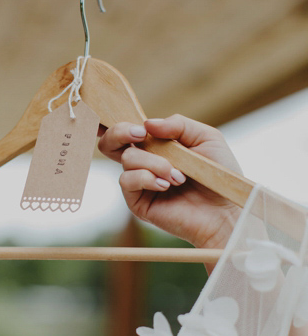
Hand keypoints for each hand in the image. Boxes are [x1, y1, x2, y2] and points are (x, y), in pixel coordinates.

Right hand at [98, 114, 242, 250]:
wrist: (224, 211)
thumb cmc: (218, 175)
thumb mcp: (206, 139)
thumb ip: (179, 125)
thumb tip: (147, 123)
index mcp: (156, 146)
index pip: (127, 131)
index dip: (125, 126)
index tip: (143, 129)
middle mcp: (143, 162)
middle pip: (110, 142)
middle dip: (119, 133)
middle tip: (141, 136)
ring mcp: (139, 182)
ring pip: (127, 158)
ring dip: (154, 162)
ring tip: (179, 177)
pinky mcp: (137, 201)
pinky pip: (127, 180)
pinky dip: (146, 178)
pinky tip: (166, 186)